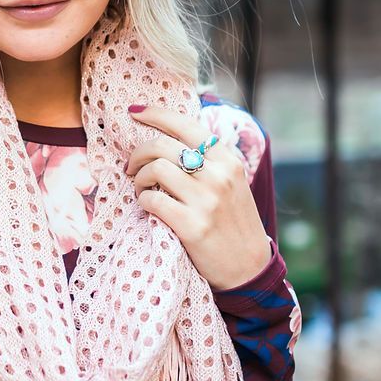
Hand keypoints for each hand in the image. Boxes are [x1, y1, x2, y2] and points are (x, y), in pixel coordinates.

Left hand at [125, 103, 271, 291]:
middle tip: (131, 167)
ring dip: (139, 178)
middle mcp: (219, 175)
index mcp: (228, 160)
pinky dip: (143, 200)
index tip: (135, 113)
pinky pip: (152, 200)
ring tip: (141, 188)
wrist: (249, 268)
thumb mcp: (232, 182)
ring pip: (155, 169)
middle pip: (162, 146)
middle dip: (138, 153)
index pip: (186, 125)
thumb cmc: (233, 222)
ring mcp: (206, 200)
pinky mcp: (192, 225)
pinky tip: (148, 206)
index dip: (156, 114)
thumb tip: (167, 138)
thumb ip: (208, 160)